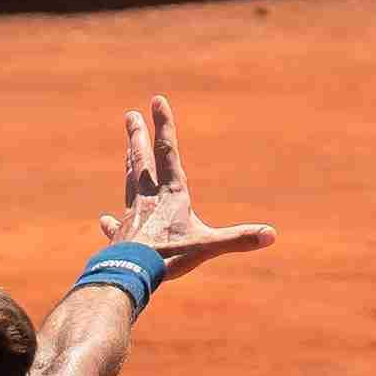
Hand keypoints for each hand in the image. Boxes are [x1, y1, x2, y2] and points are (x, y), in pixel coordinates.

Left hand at [100, 94, 274, 280]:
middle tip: (130, 116)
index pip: (168, 152)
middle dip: (138, 136)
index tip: (156, 100)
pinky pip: (116, 226)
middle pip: (142, 161)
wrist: (127, 275)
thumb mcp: (207, 247)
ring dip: (130, 164)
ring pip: (130, 184)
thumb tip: (270, 235)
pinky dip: (112, 222)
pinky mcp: (120, 238)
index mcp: (171, 195)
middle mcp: (149, 200)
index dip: (164, 125)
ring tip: (128, 150)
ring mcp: (132, 217)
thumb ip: (238, 238)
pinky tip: (105, 218)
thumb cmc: (167, 258)